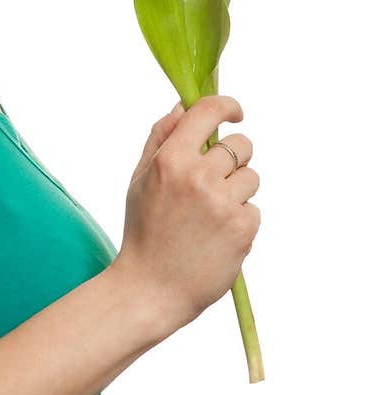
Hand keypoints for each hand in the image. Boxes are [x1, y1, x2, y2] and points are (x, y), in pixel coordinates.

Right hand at [114, 95, 260, 334]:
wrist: (150, 289)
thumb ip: (161, 137)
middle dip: (234, 158)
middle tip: (215, 180)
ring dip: (237, 191)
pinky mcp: (243, 229)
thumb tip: (183, 105)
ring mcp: (223, 203)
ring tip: (211, 216)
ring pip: (252, 177)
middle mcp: (199, 176)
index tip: (234, 113)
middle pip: (242, 145)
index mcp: (171, 159)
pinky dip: (240, 220)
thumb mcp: (140, 178)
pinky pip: (254, 209)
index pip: (208, 112)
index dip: (227, 106)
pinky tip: (216, 236)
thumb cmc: (144, 231)